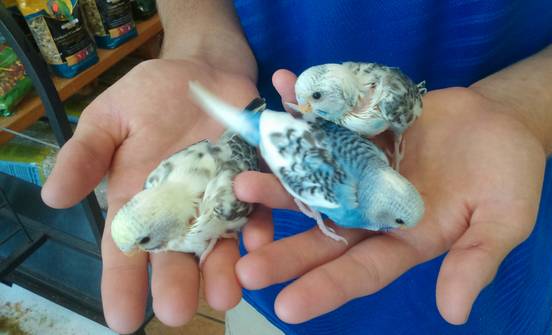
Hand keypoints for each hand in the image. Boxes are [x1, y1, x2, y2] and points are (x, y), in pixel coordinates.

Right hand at [41, 58, 257, 332]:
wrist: (203, 69)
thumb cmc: (150, 96)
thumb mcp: (109, 119)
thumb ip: (85, 156)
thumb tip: (51, 196)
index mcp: (138, 200)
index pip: (125, 248)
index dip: (122, 284)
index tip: (120, 320)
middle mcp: (180, 209)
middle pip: (176, 253)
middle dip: (177, 283)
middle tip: (177, 312)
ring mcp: (218, 198)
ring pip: (220, 241)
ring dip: (223, 268)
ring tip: (226, 294)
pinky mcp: (251, 180)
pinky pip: (257, 208)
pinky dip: (257, 225)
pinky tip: (257, 242)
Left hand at [234, 69, 546, 324]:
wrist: (499, 122)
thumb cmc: (507, 177)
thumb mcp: (503, 221)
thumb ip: (475, 260)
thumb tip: (455, 313)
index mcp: (404, 238)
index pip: (360, 271)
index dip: (326, 288)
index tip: (287, 308)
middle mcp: (372, 208)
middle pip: (323, 233)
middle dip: (284, 250)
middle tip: (245, 265)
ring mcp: (361, 167)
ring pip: (314, 180)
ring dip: (278, 181)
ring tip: (242, 184)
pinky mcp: (359, 130)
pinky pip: (327, 123)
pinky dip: (304, 109)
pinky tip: (281, 95)